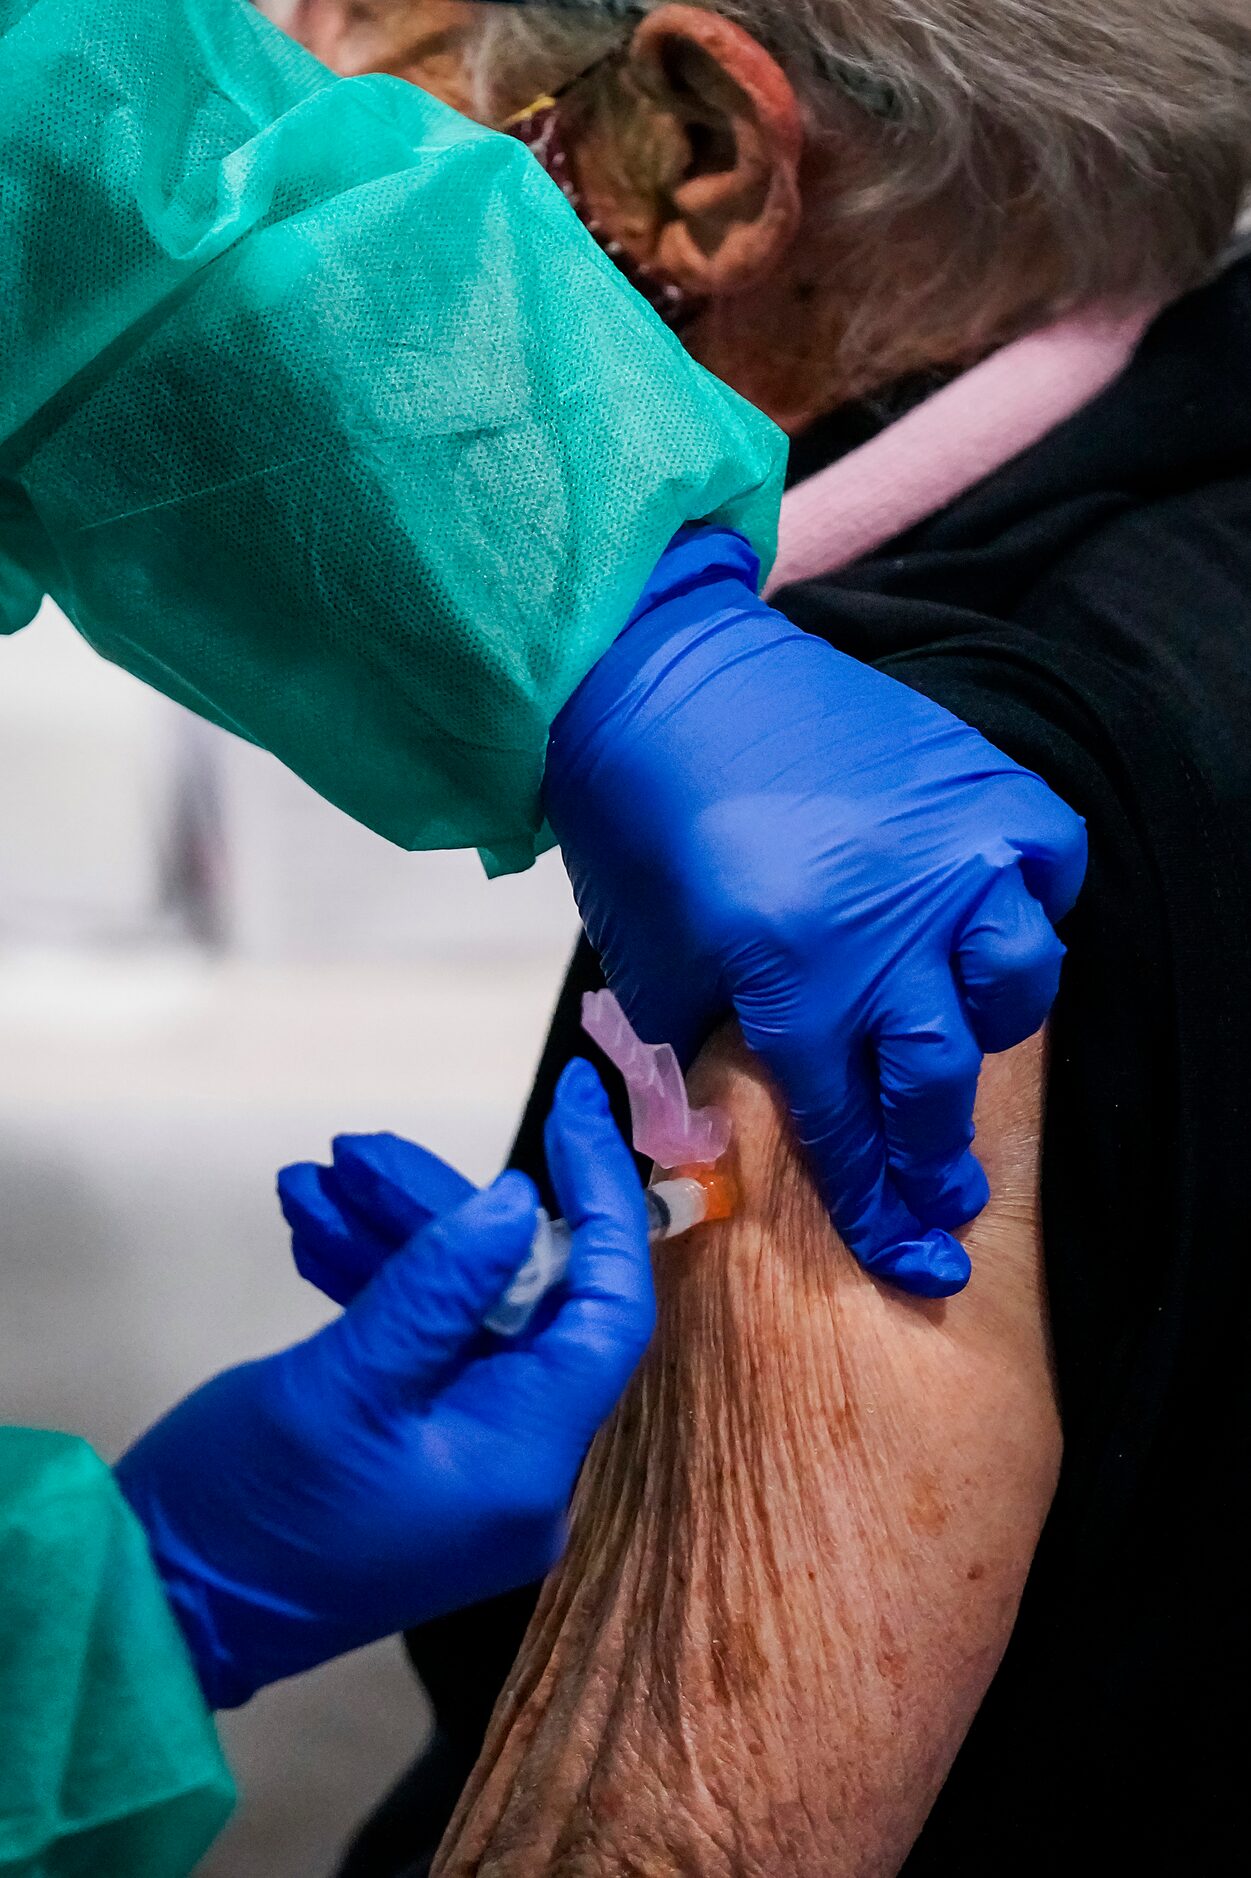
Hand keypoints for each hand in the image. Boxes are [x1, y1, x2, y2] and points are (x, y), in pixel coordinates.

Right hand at [116, 1061, 653, 1708]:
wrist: (151, 1612)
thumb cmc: (246, 1510)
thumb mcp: (342, 1382)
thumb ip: (437, 1287)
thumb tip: (518, 1202)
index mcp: (526, 1459)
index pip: (608, 1310)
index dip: (600, 1198)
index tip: (575, 1105)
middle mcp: (519, 1465)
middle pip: (520, 1299)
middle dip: (442, 1213)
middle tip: (357, 1149)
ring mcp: (467, 1459)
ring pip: (462, 1312)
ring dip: (395, 1238)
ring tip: (315, 1178)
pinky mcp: (416, 1451)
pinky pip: (421, 1348)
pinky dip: (375, 1285)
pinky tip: (314, 1229)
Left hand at [543, 528, 1085, 1297]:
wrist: (653, 679)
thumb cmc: (638, 828)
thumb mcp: (652, 972)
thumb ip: (716, 1059)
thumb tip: (771, 1125)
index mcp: (791, 978)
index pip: (851, 1126)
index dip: (881, 1204)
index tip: (914, 1253)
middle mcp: (887, 924)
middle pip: (942, 1079)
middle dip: (943, 1157)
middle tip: (950, 1195)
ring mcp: (947, 848)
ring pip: (1018, 981)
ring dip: (993, 1029)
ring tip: (967, 1045)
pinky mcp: (977, 781)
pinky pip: (1049, 867)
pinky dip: (1034, 903)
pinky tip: (995, 923)